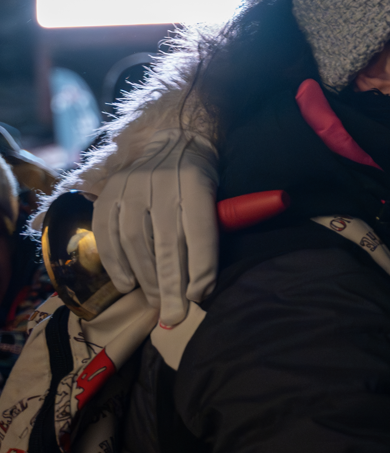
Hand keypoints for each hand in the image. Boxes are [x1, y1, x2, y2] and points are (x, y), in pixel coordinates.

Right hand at [93, 129, 218, 327]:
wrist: (177, 136)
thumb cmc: (203, 178)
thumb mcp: (219, 195)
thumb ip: (211, 234)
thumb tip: (202, 289)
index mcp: (198, 184)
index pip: (200, 232)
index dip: (200, 268)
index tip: (198, 297)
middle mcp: (163, 184)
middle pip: (167, 244)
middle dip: (171, 286)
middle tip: (174, 316)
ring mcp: (132, 187)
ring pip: (135, 242)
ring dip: (145, 279)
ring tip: (155, 302)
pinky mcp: (109, 192)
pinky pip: (107, 233)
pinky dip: (116, 263)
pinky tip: (127, 284)